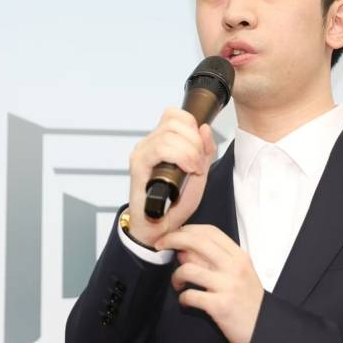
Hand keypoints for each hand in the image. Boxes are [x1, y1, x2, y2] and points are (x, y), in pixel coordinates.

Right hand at [127, 108, 215, 246]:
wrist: (159, 228)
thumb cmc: (176, 203)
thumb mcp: (199, 173)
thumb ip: (205, 150)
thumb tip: (205, 127)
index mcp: (161, 141)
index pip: (174, 114)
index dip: (192, 124)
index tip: (200, 147)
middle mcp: (148, 143)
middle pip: (173, 121)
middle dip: (195, 140)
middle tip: (199, 163)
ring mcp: (141, 153)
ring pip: (168, 134)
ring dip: (190, 151)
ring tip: (194, 169)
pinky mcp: (138, 166)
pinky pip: (160, 149)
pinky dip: (181, 157)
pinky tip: (188, 170)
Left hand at [155, 225, 264, 342]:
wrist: (265, 329)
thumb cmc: (250, 302)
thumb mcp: (239, 274)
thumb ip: (215, 261)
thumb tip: (185, 251)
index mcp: (239, 257)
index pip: (210, 232)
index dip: (188, 229)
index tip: (175, 233)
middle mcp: (234, 268)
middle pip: (197, 242)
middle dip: (173, 239)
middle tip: (161, 245)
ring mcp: (227, 286)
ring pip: (188, 269)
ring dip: (176, 276)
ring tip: (178, 284)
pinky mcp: (220, 306)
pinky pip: (190, 295)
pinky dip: (183, 298)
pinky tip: (186, 301)